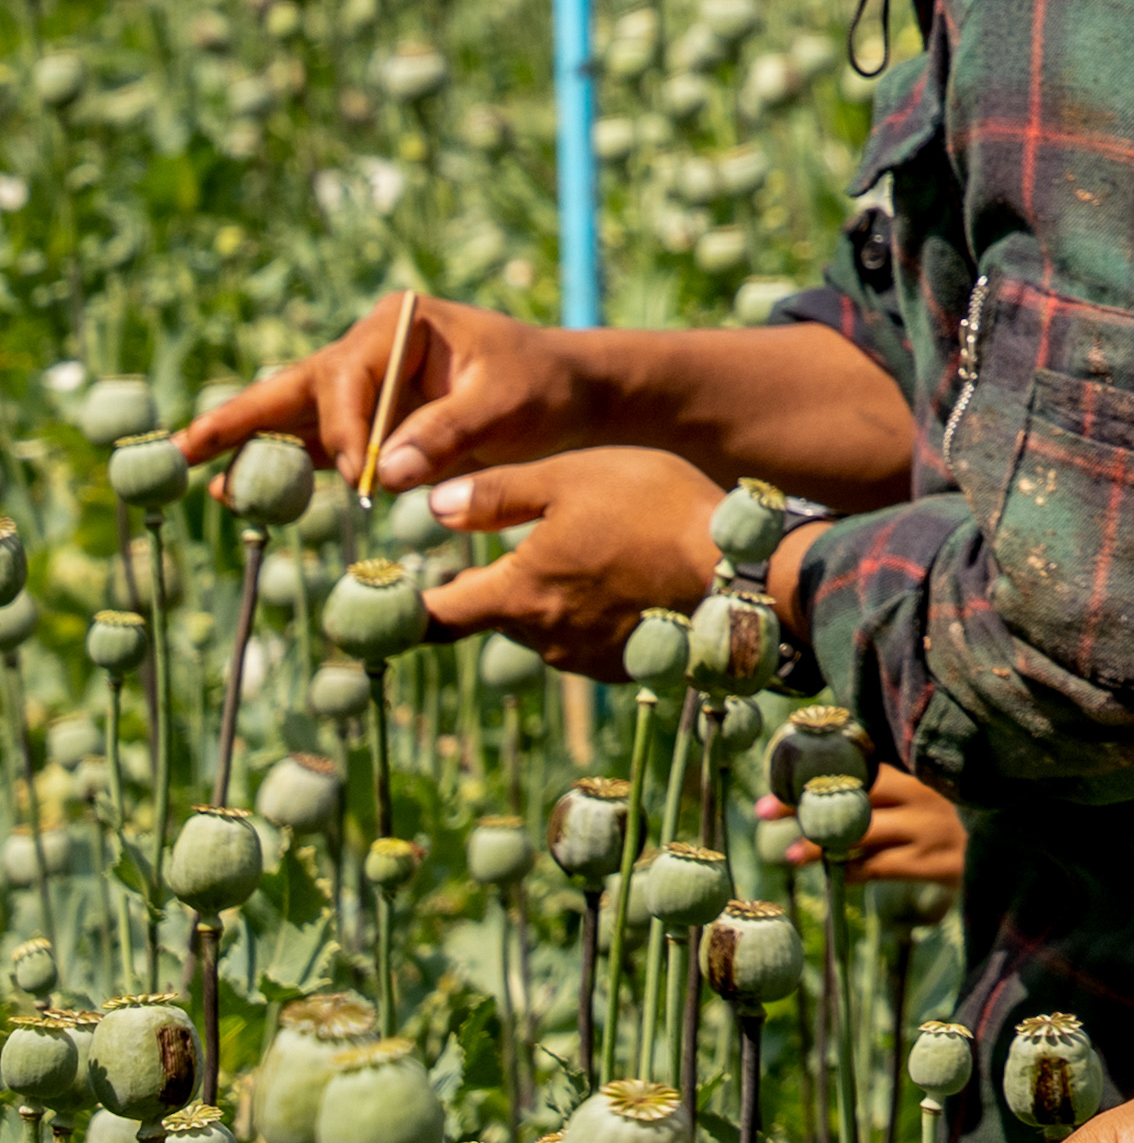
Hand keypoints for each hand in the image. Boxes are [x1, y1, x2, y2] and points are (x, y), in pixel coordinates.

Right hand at [181, 293, 606, 493]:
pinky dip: (286, 465)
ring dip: (251, 444)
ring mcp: (364, 389)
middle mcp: (369, 351)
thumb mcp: (509, 406)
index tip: (364, 474)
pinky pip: (320, 445)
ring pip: (296, 417)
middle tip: (184, 447)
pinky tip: (240, 487)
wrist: (574, 396)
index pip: (348, 379)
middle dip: (242, 418)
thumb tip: (384, 474)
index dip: (347, 430)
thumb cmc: (545, 386)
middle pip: (295, 387)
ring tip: (195, 470)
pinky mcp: (372, 424)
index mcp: (397, 327)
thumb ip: (448, 434)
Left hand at [419, 448, 726, 673]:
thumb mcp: (572, 476)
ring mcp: (588, 658)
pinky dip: (596, 615)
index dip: (399, 614)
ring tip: (597, 555)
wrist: (748, 572)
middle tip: (530, 545)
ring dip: (554, 598)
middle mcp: (544, 638)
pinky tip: (632, 581)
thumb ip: (495, 494)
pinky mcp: (629, 666)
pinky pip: (591, 640)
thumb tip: (431, 508)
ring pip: (545, 628)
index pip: (433, 618)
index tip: (377, 611)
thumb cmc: (659, 513)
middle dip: (500, 585)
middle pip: (495, 615)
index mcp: (517, 593)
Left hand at [762, 766, 964, 885]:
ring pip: (861, 834)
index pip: (858, 766)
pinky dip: (851, 872)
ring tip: (790, 855)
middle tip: (763, 811)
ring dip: (820, 846)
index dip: (815, 774)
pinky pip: (878, 868)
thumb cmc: (959, 825)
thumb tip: (829, 787)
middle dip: (804, 804)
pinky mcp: (934, 864)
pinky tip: (834, 875)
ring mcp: (929, 830)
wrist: (1011, 859)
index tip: (775, 779)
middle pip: (851, 795)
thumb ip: (891, 789)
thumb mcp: (930, 798)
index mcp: (918, 774)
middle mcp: (922, 796)